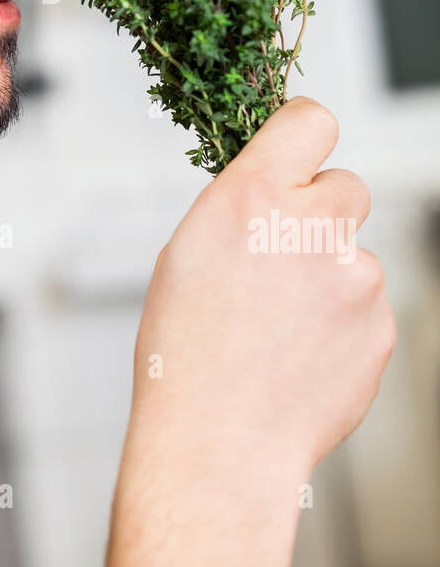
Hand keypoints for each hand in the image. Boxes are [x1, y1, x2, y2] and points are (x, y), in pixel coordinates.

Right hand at [102, 96, 395, 566]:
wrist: (218, 444)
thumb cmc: (185, 354)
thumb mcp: (187, 251)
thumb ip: (243, 205)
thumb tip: (277, 186)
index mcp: (251, 198)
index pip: (310, 121)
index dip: (303, 140)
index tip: (297, 158)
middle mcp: (312, 228)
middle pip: (346, 186)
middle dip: (320, 213)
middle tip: (280, 260)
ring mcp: (356, 279)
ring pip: (353, 255)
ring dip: (326, 278)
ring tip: (277, 329)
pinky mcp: (381, 327)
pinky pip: (365, 307)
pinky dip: (340, 325)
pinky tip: (297, 356)